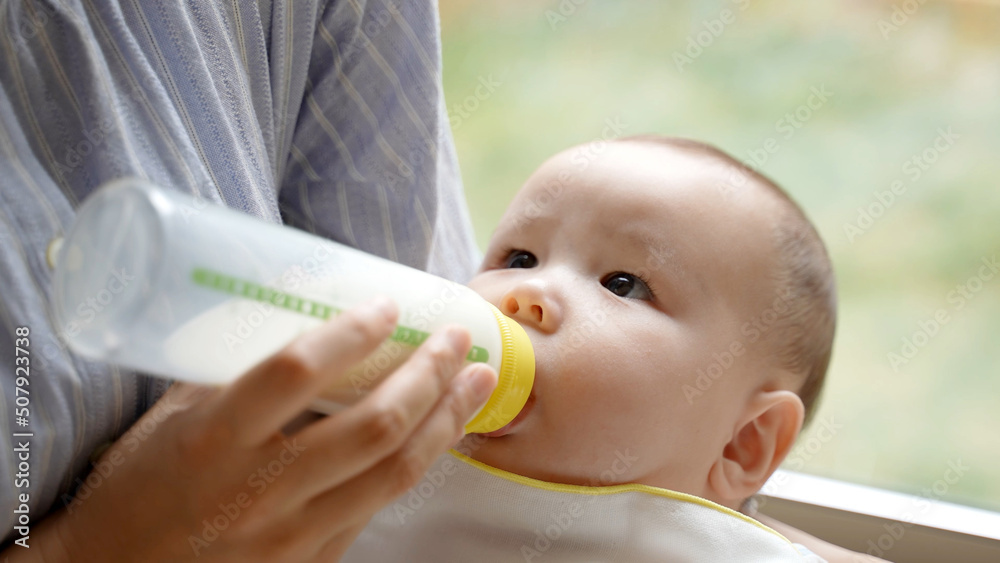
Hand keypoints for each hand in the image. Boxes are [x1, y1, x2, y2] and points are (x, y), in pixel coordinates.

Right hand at [11, 297, 495, 561]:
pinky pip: (377, 505)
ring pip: (394, 471)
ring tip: (478, 381)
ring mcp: (291, 532)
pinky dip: (416, 462)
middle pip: (373, 424)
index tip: (387, 306)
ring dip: (446, 419)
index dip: (350, 334)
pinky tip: (439, 431)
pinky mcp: (311, 560)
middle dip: (430, 374)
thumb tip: (296, 314)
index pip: (295, 372)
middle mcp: (259, 488)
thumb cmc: (135, 487)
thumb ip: (233, 370)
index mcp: (214, 438)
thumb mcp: (172, 415)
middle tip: (457, 338)